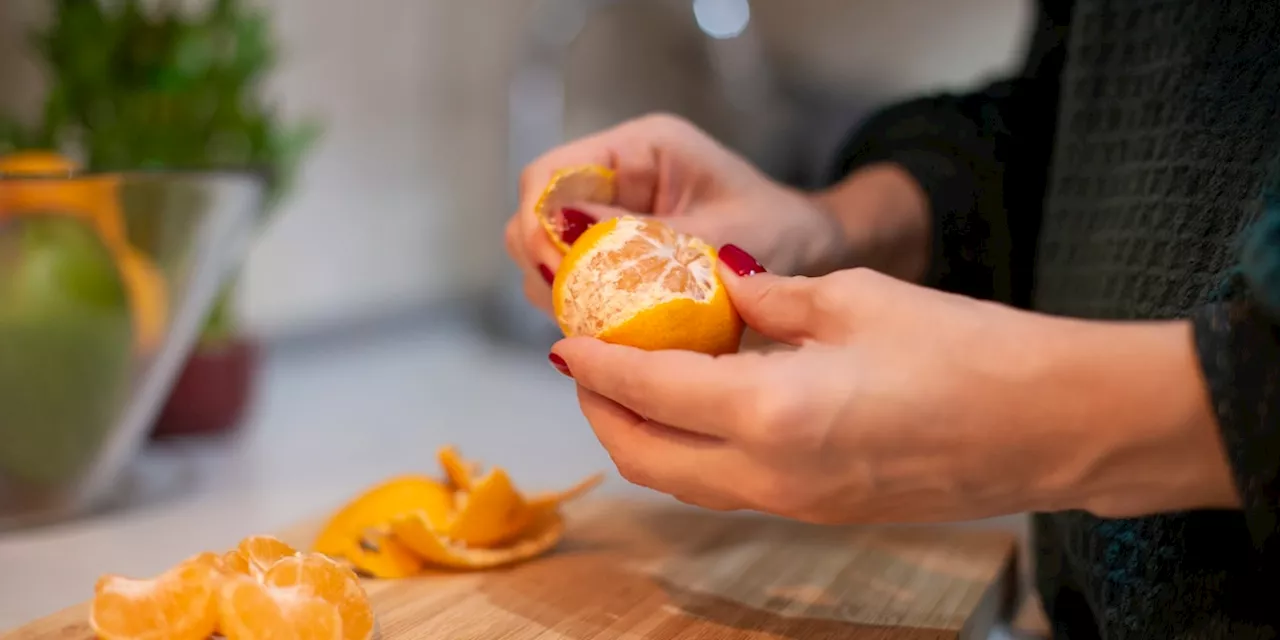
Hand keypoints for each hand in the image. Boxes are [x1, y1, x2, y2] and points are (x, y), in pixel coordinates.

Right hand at [504, 113, 850, 316]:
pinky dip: (588, 311)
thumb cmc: (783, 231)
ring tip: (608, 326)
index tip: (556, 272)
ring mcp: (610, 221)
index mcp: (636, 152)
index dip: (536, 224)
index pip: (547, 176)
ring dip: (567, 296)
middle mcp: (613, 181)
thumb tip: (567, 234)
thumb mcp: (725, 236)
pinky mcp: (616, 259)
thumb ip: (650, 238)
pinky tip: (619, 333)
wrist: (816, 252)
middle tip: (585, 312)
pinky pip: (578, 286)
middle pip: (535, 221)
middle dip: (548, 269)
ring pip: (548, 260)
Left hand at [549, 250, 1239, 523]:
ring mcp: (794, 504)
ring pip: (680, 483)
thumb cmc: (968, 353)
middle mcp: (769, 475)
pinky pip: (726, 489)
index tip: (568, 340)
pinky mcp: (820, 511)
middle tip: (590, 364)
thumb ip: (768, 298)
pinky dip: (691, 453)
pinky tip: (701, 409)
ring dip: (642, 436)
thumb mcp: (855, 298)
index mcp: (770, 414)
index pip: (648, 391)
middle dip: (602, 411)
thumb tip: (718, 284)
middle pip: (644, 457)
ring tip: (635, 384)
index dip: (598, 364)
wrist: (1053, 426)